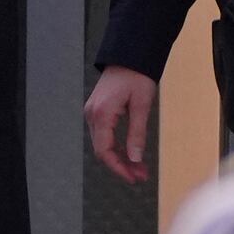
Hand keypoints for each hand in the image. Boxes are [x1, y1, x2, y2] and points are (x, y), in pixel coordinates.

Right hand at [84, 66, 156, 184]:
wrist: (129, 55)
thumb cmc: (137, 76)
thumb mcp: (141, 105)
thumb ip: (137, 133)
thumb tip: (135, 159)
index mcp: (101, 114)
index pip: (104, 151)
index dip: (119, 168)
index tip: (134, 178)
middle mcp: (92, 115)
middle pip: (102, 150)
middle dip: (122, 166)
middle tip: (142, 176)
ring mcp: (92, 113)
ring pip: (103, 145)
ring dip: (120, 158)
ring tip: (140, 168)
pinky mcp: (97, 111)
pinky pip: (104, 136)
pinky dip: (116, 147)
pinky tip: (130, 154)